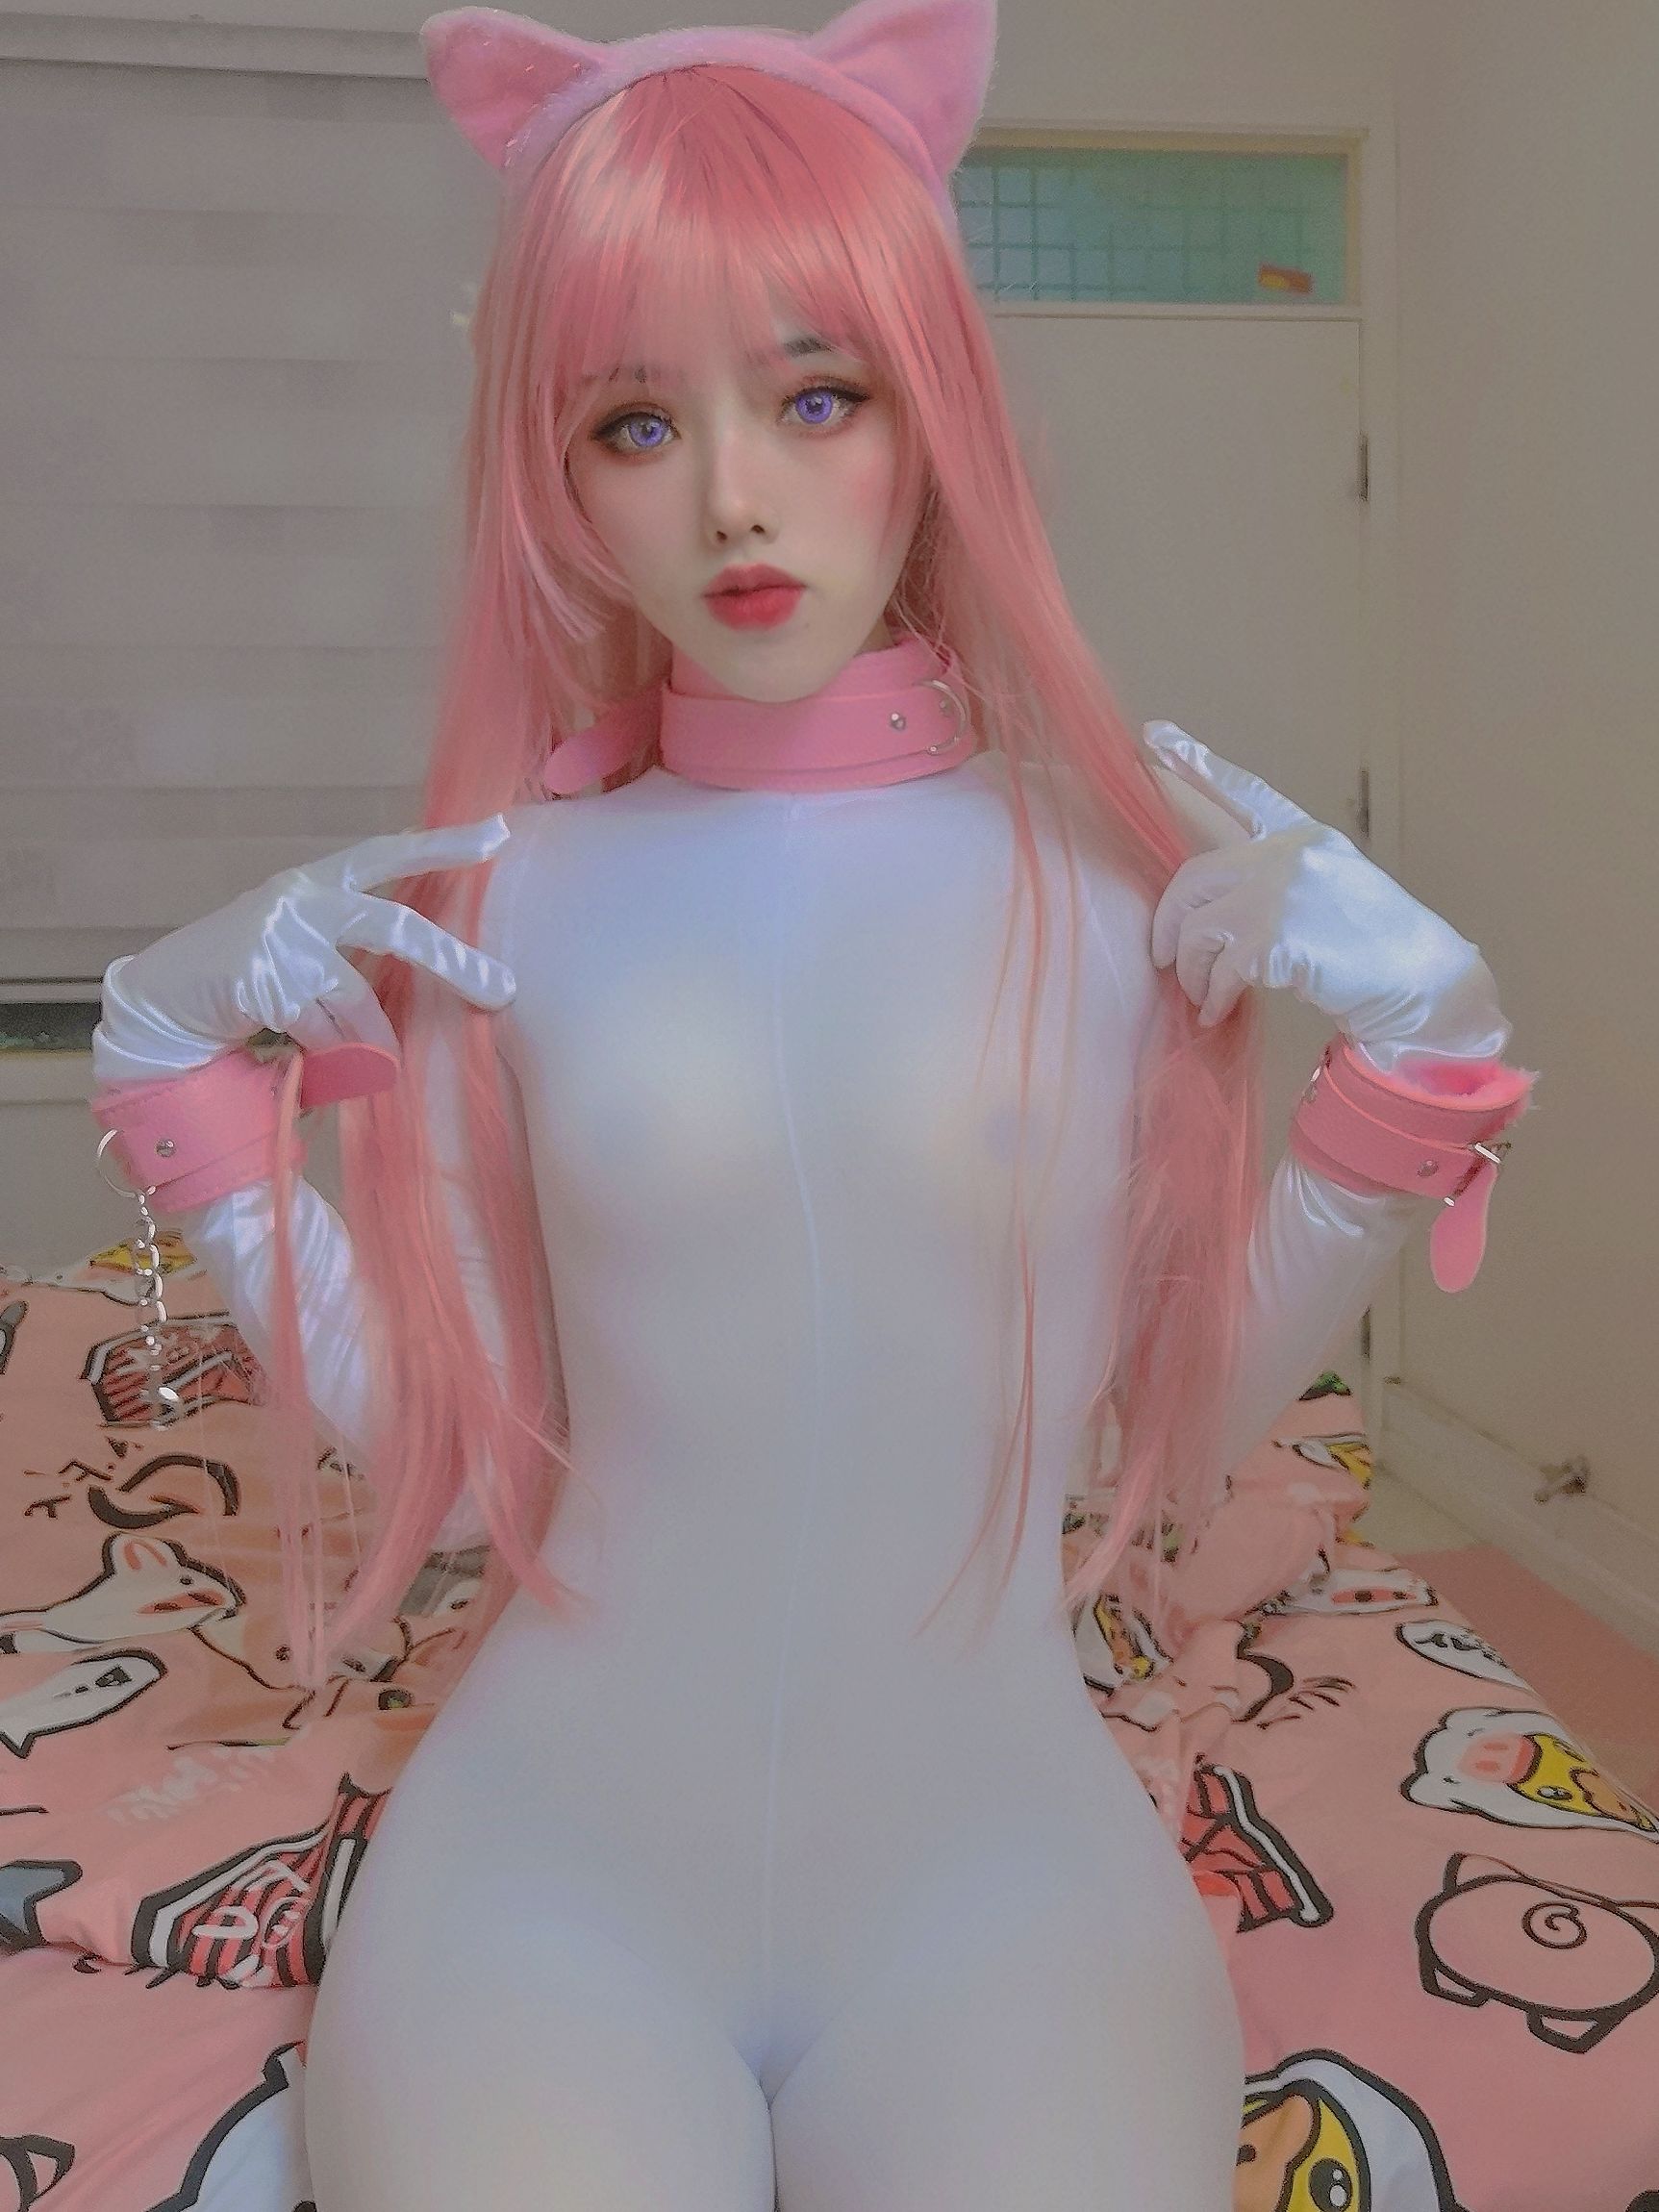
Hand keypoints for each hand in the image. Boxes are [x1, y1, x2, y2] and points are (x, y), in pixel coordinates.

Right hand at [93, 817, 518, 1085]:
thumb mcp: (299, 938)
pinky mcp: (264, 984)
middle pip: (394, 926)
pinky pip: (325, 1034)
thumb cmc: (246, 972)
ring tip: (379, 1063)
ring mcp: (281, 941)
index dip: (442, 844)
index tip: (497, 832)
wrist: (164, 997)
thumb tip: (433, 962)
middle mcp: (301, 901)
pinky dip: (331, 1058)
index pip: (387, 853)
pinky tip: (314, 1062)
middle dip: (453, 961)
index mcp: (314, 882)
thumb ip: (350, 938)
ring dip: (372, 1041)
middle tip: (502, 989)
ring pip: (358, 1002)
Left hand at [1143, 725, 1509, 1062]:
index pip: (1244, 792)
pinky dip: (1213, 996)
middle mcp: (1288, 855)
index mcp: (1304, 837)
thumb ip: (1277, 879)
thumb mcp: (1331, 887)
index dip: (1195, 764)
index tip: (1154, 736)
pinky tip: (1216, 1012)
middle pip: (1193, 876)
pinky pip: (1218, 969)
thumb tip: (1213, 907)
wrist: (1419, 979)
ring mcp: (1278, 893)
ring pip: (1196, 928)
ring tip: (1202, 994)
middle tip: (1164, 957)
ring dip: (1192, 970)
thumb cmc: (1374, 945)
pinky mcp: (1273, 938)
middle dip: (1168, 923)